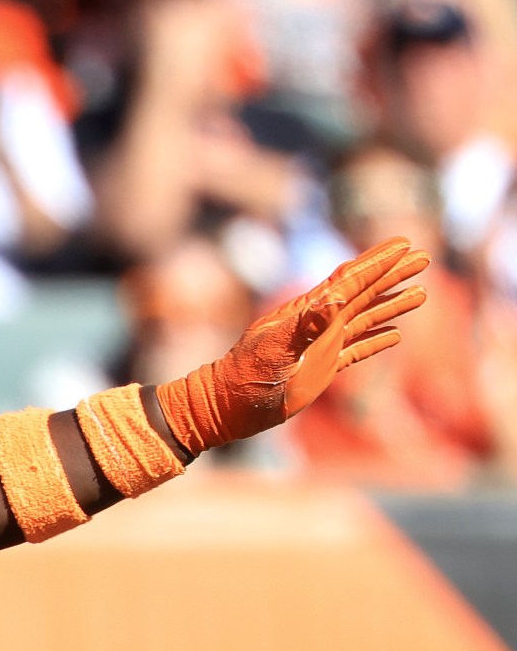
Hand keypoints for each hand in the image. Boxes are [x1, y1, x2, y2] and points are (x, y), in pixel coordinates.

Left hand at [158, 238, 429, 452]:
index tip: (404, 244)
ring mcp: (322, 345)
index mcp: (309, 314)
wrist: (224, 406)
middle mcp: (319, 324)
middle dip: (393, 274)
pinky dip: (378, 340)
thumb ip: (305, 327)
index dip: (377, 262)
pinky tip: (397, 335)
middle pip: (364, 292)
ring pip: (366, 318)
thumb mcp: (274, 351)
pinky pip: (357, 349)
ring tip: (422, 292)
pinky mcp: (322, 368)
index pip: (350, 280)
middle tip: (425, 256)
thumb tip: (333, 299)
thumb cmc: (245, 379)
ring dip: (392, 304)